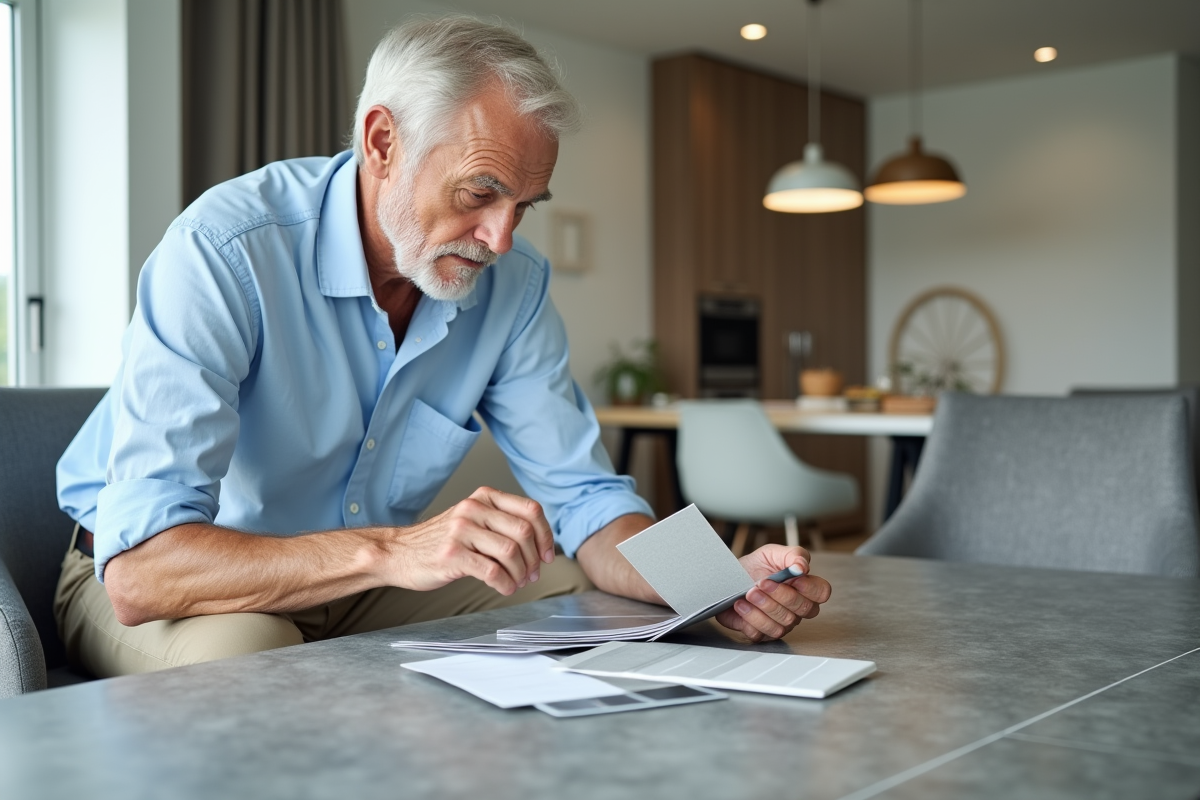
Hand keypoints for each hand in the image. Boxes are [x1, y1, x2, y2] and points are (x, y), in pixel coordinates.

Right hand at [385, 487, 554, 594]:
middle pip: (524, 532)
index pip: (531, 510)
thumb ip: (501, 524)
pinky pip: (492, 571)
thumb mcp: (472, 520)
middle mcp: (474, 509)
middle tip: (532, 575)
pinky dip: (505, 584)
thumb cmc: (440, 541)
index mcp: (484, 497)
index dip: (545, 535)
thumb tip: (540, 544)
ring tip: (517, 583)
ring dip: (520, 574)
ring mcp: (461, 530)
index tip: (547, 555)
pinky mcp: (452, 554)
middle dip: (534, 559)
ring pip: (510, 552)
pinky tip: (504, 588)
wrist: (399, 553)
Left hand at [715, 544, 831, 642]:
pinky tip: (741, 605)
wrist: (730, 578)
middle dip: (781, 594)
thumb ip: (793, 555)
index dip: (810, 587)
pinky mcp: (763, 633)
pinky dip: (750, 617)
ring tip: (749, 593)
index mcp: (804, 587)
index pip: (821, 592)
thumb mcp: (773, 553)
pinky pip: (762, 633)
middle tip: (762, 582)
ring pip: (784, 623)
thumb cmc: (756, 566)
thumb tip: (802, 567)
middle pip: (803, 609)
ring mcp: (782, 623)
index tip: (793, 577)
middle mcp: (797, 609)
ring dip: (764, 606)